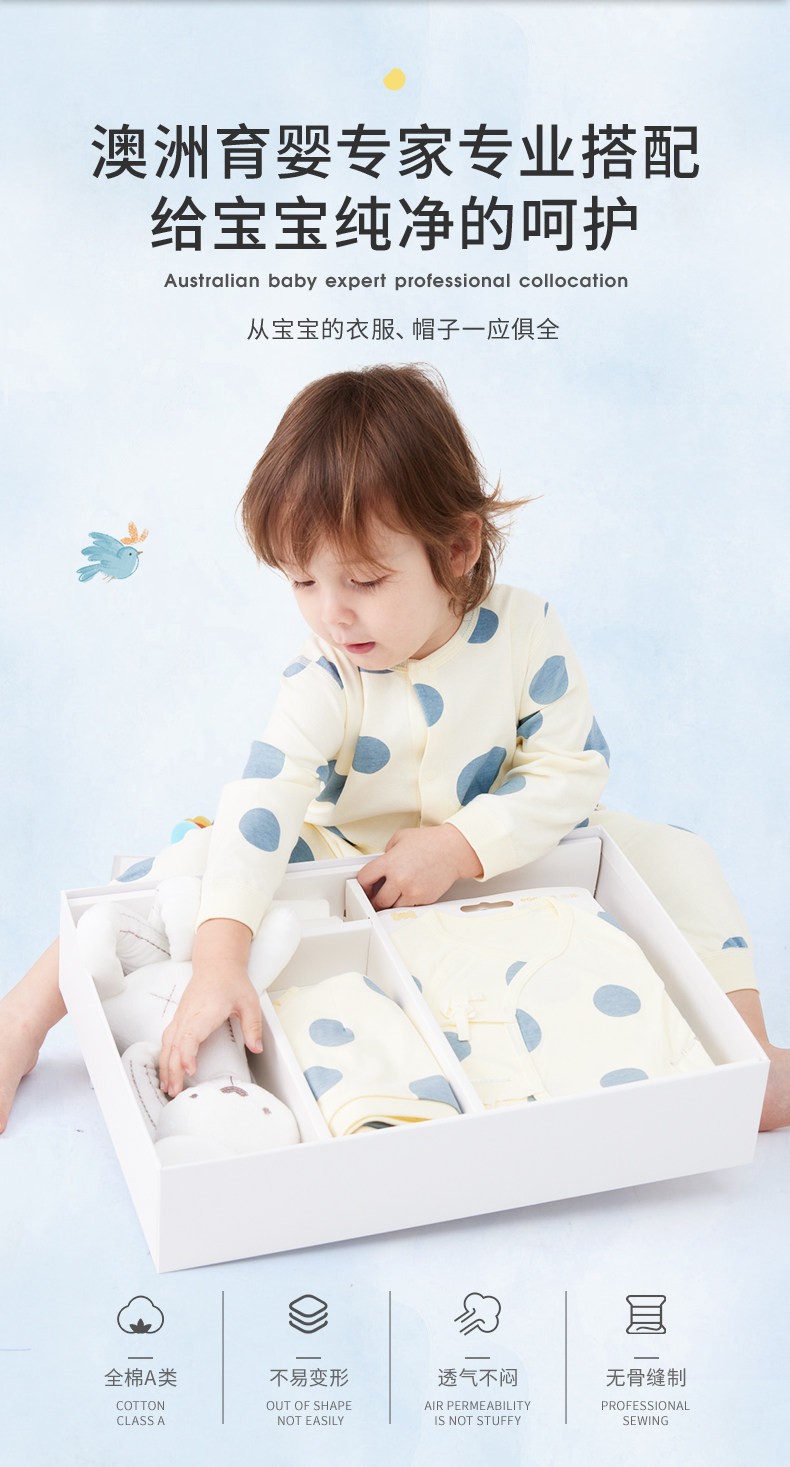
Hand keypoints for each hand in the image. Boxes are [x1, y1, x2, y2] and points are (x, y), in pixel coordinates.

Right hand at [158, 918, 257, 1096]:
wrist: (217, 964)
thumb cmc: (231, 982)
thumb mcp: (249, 1002)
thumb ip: (253, 1026)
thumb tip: (256, 1048)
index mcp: (205, 1011)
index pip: (190, 1035)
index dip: (187, 1054)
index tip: (189, 1070)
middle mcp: (188, 1015)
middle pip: (174, 1045)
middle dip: (172, 1070)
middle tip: (175, 1092)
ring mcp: (181, 1017)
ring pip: (167, 1044)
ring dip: (165, 1066)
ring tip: (167, 1087)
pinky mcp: (179, 1019)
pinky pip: (167, 1040)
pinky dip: (164, 1056)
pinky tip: (166, 1070)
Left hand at [357, 825, 482, 910]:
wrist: (453, 850)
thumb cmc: (430, 842)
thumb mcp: (400, 838)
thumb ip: (386, 852)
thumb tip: (380, 867)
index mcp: (390, 862)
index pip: (364, 879)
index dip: (362, 885)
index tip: (365, 886)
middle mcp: (400, 879)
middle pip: (377, 900)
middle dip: (375, 900)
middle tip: (375, 898)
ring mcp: (412, 891)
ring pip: (392, 908)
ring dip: (391, 903)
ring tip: (393, 895)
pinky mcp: (424, 900)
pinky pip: (408, 908)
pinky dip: (406, 903)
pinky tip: (408, 892)